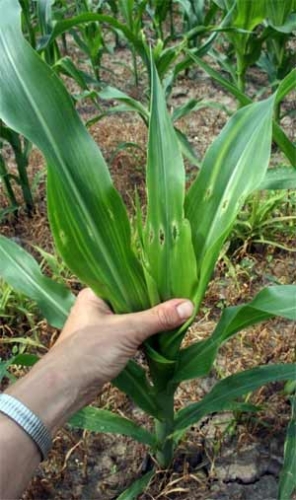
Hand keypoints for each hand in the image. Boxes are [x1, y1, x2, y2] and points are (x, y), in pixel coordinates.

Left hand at [7, 289, 193, 430]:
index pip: (128, 280)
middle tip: (182, 301)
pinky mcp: (107, 346)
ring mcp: (102, 327)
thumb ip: (157, 318)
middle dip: (155, 304)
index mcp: (95, 294)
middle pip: (133, 300)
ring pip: (134, 319)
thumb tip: (189, 305)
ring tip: (178, 316)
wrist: (64, 389)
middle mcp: (98, 307)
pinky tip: (164, 335)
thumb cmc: (89, 352)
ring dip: (152, 322)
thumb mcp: (127, 330)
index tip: (176, 283)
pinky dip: (146, 336)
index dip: (151, 283)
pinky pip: (132, 335)